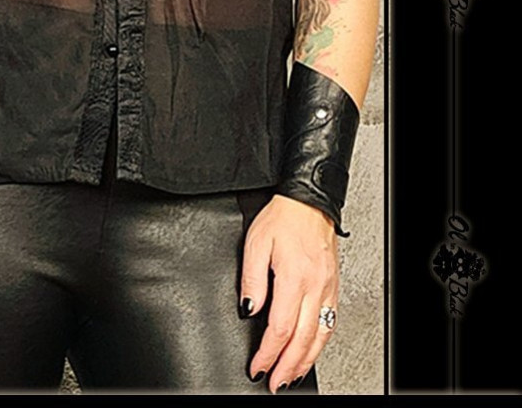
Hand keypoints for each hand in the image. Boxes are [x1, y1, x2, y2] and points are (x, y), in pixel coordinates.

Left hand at [239, 193, 338, 392]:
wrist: (309, 200)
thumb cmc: (282, 217)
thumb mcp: (256, 243)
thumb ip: (252, 280)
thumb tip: (249, 309)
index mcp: (294, 278)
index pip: (280, 328)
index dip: (267, 353)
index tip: (257, 366)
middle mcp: (315, 287)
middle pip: (302, 339)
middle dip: (286, 366)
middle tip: (274, 382)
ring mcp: (327, 288)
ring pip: (320, 336)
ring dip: (305, 361)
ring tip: (290, 376)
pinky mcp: (333, 286)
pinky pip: (329, 322)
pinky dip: (320, 343)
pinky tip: (310, 350)